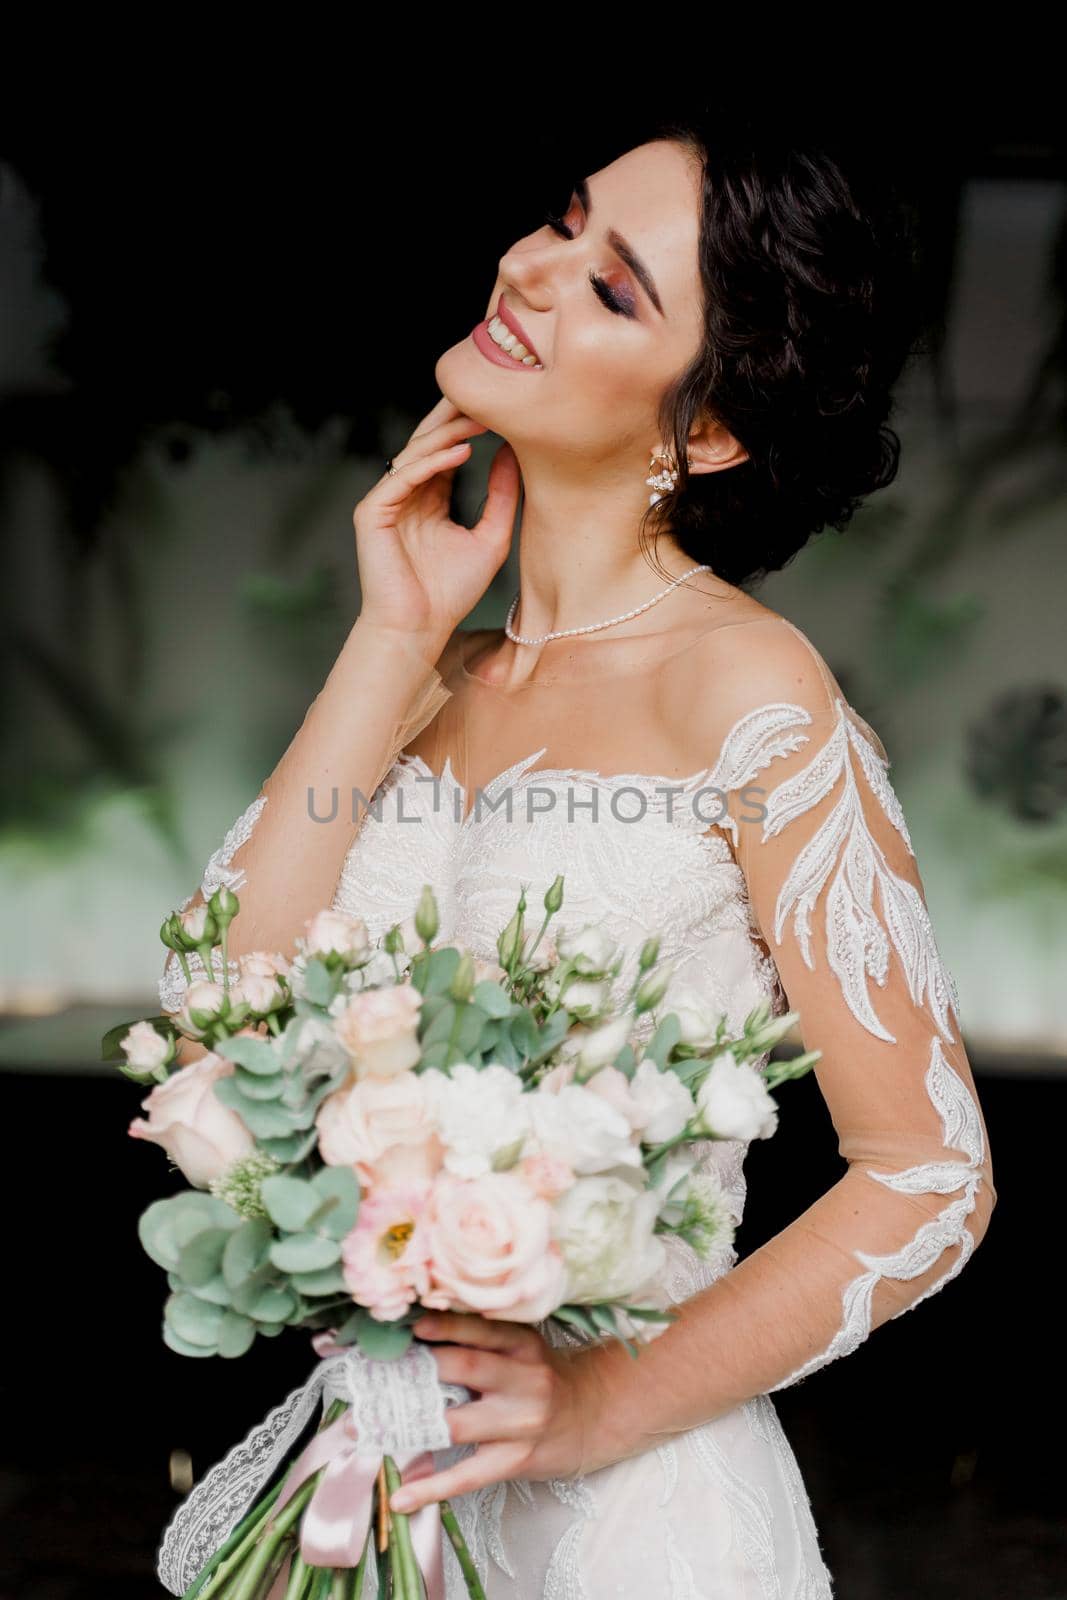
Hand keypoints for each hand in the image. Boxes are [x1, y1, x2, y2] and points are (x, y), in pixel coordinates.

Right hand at [353, 395, 519, 653]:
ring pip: (415, 453)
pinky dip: (431, 463)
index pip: (447, 449)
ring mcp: (386, 501)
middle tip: (489, 391)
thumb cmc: (450, 595)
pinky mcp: (371, 513)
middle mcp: (405, 493)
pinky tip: (461, 452)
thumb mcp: (490, 539)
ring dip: (448, 433)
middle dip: (456, 416)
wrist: (418, 631)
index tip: (504, 407)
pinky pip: (402, 477)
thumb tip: (515, 453)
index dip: (471, 427)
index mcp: (429, 497)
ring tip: (480, 418)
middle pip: (428, 441)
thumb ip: (501, 498)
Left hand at [387, 1311, 616, 1513]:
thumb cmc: (540, 1376)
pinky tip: (400, 1497)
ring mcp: (519, 1422)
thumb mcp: (521, 1348)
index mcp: (521, 1342)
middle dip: (415, 1370)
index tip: (407, 1325)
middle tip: (371, 1374)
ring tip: (367, 1431)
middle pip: (463, 1368)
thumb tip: (415, 1334)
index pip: (477, 1329)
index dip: (441, 1326)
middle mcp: (523, 1378)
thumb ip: (481, 1340)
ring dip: (409, 1427)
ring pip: (457, 1424)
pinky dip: (430, 1488)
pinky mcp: (515, 1460)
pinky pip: (466, 1476)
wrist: (590, 1415)